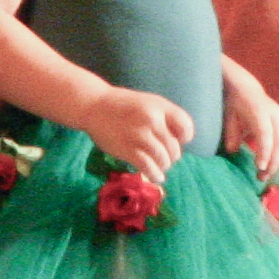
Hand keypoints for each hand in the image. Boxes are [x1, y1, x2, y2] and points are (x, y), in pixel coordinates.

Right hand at [76, 86, 197, 179]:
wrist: (92, 105)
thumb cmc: (122, 105)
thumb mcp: (148, 103)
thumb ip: (165, 117)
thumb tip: (179, 142)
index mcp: (160, 107)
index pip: (186, 127)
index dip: (184, 138)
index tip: (176, 140)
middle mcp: (152, 120)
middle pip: (174, 147)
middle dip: (172, 155)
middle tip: (164, 156)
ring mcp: (139, 135)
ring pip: (163, 159)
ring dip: (163, 165)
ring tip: (159, 166)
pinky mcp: (127, 149)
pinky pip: (148, 166)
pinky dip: (154, 174)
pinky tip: (156, 176)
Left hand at [219, 69, 278, 188]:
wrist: (249, 91)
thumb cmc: (237, 106)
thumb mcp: (229, 116)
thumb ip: (231, 133)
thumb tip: (233, 151)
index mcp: (260, 112)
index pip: (266, 133)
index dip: (265, 151)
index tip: (259, 167)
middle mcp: (278, 117)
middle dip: (274, 162)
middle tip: (263, 177)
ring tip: (275, 178)